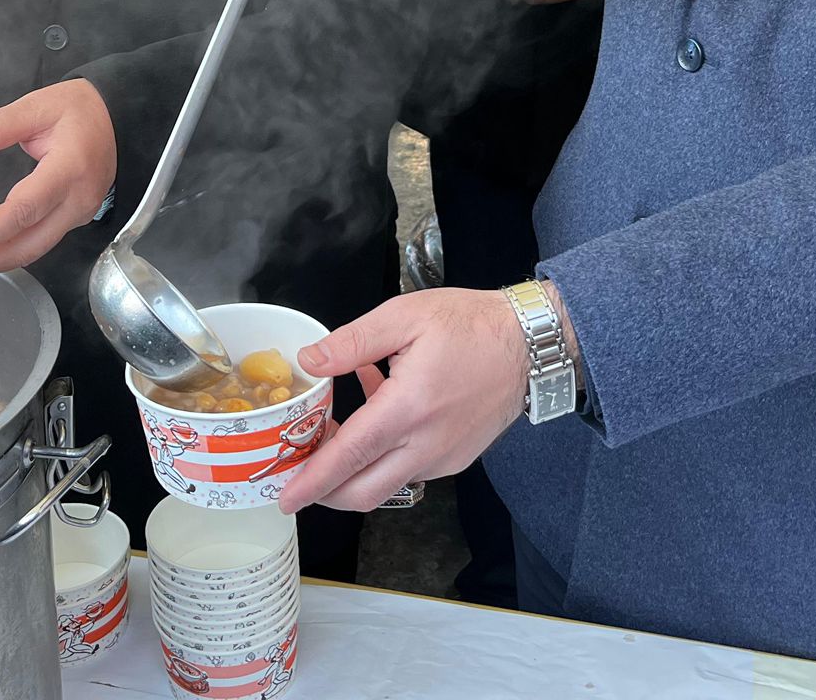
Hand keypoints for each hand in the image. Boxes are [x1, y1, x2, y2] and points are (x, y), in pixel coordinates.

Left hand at [0, 81, 116, 272]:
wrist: (115, 115)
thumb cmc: (76, 109)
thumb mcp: (32, 107)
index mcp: (69, 167)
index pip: (25, 210)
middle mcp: (79, 198)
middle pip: (32, 243)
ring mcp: (81, 211)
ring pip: (37, 247)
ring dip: (0, 253)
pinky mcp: (77, 216)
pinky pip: (43, 236)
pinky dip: (13, 241)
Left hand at [276, 289, 528, 512]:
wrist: (530, 345)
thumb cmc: (469, 325)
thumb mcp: (403, 317)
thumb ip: (351, 342)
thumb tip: (310, 361)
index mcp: (407, 409)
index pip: (348, 457)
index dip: (313, 481)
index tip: (285, 498)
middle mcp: (425, 445)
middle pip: (363, 491)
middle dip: (325, 492)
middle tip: (300, 468)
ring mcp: (443, 458)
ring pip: (386, 484)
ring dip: (354, 470)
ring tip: (337, 427)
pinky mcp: (456, 459)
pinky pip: (409, 470)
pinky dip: (384, 455)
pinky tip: (380, 413)